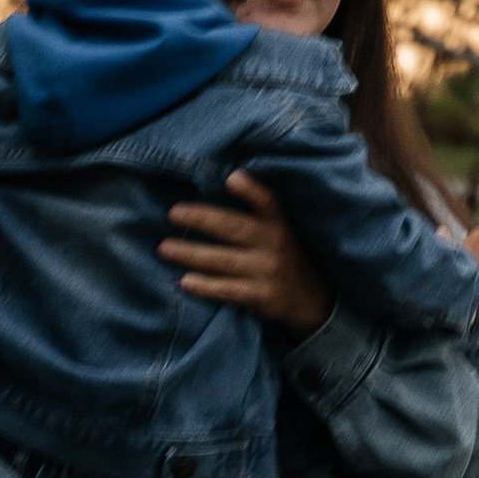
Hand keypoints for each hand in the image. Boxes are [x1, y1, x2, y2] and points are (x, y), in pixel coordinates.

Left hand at [159, 170, 334, 334]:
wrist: (314, 299)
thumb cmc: (286, 255)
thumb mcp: (282, 230)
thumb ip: (256, 214)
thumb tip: (214, 189)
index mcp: (278, 223)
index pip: (267, 202)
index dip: (250, 190)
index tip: (231, 178)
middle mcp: (273, 244)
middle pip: (235, 228)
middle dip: (202, 219)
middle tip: (173, 213)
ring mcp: (267, 271)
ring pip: (224, 260)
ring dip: (192, 254)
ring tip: (165, 248)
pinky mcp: (261, 295)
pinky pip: (228, 290)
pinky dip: (206, 287)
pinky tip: (185, 282)